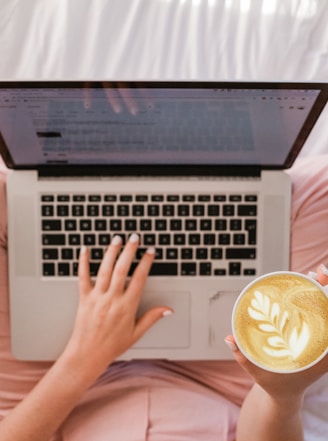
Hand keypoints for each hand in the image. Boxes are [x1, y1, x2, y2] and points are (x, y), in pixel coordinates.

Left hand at [63, 234, 171, 380]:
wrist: (87, 355)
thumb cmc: (111, 346)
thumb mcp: (136, 333)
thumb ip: (152, 318)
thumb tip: (168, 310)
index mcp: (127, 306)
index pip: (139, 278)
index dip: (146, 262)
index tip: (150, 251)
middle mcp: (112, 299)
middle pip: (122, 269)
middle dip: (129, 251)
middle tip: (135, 237)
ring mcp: (97, 297)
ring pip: (105, 269)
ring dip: (111, 252)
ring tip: (117, 239)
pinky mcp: (84, 298)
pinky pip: (83, 277)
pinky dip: (83, 262)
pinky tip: (85, 249)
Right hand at [226, 264, 327, 401]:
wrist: (285, 395)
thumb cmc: (274, 385)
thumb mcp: (259, 373)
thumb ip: (243, 358)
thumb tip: (230, 339)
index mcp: (318, 358)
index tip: (322, 284)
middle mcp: (323, 348)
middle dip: (327, 289)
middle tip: (317, 273)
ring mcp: (320, 342)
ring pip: (326, 313)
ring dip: (323, 292)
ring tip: (313, 275)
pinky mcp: (315, 338)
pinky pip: (319, 316)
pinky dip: (316, 300)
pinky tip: (308, 288)